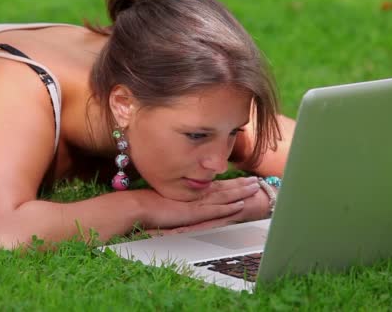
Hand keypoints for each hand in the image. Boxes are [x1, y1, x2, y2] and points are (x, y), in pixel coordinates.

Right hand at [139, 176, 260, 230]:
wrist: (135, 207)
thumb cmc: (144, 204)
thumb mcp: (164, 200)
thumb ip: (176, 200)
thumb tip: (181, 202)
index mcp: (189, 191)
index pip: (215, 186)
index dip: (230, 182)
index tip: (243, 178)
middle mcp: (194, 194)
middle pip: (223, 188)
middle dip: (241, 184)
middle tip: (256, 180)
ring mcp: (194, 202)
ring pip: (223, 196)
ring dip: (240, 192)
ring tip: (255, 188)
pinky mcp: (192, 213)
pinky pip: (215, 210)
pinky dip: (229, 207)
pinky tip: (240, 205)